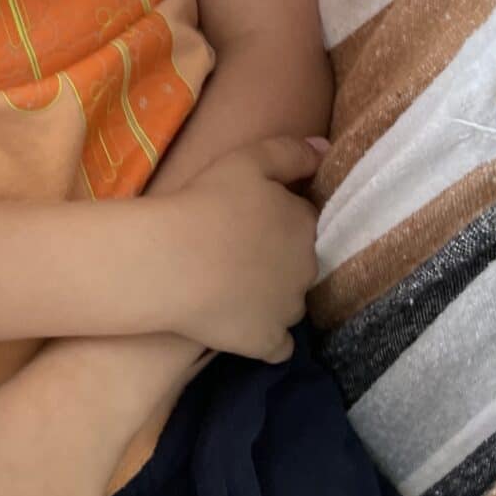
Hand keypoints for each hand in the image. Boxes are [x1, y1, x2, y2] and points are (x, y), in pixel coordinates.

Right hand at [155, 134, 322, 362]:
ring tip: (237, 285)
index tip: (253, 217)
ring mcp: (288, 311)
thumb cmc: (207, 202)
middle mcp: (308, 270)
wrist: (170, 260)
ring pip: (292, 302)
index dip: (280, 217)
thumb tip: (325, 149)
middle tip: (241, 249)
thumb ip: (291, 152)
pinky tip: (246, 322)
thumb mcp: (248, 159)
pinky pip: (279, 346)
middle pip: (301, 262)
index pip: (305, 220)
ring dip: (275, 295)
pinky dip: (268, 337)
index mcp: (304, 225)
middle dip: (281, 257)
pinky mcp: (266, 342)